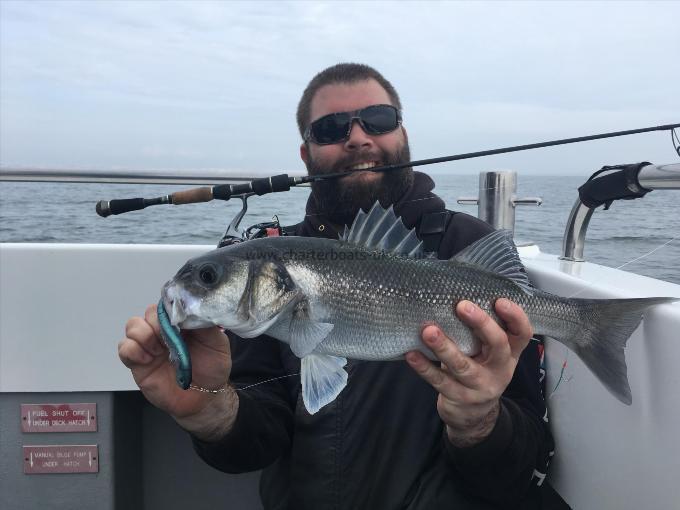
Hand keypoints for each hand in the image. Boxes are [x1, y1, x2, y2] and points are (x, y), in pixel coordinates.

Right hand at [118, 304, 236, 438]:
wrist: (203, 397)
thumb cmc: (212, 368)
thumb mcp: (217, 343)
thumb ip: (205, 324)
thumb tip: (192, 308)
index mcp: (181, 323)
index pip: (168, 304)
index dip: (169, 309)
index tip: (176, 319)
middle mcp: (163, 331)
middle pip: (148, 313)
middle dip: (155, 322)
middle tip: (167, 337)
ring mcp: (149, 346)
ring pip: (132, 325)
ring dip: (143, 334)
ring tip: (157, 349)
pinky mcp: (138, 362)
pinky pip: (124, 348)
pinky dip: (132, 349)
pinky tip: (147, 358)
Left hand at [405, 298, 532, 446]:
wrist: (473, 416)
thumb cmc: (478, 369)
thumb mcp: (488, 353)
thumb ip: (480, 331)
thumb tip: (452, 295)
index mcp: (509, 353)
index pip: (522, 333)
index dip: (515, 317)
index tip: (499, 301)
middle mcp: (500, 369)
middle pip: (497, 345)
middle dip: (481, 324)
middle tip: (461, 306)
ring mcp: (480, 386)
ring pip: (463, 365)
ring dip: (444, 347)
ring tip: (428, 331)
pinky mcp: (459, 398)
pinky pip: (440, 381)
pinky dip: (424, 367)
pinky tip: (411, 354)